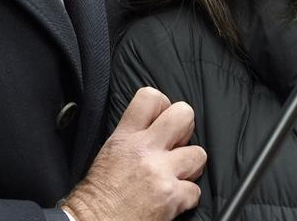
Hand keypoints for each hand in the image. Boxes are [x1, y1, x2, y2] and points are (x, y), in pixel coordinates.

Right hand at [63, 87, 205, 220]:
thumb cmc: (97, 197)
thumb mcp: (108, 153)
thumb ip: (131, 136)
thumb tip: (155, 130)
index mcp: (125, 137)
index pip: (150, 97)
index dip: (163, 105)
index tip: (163, 119)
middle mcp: (144, 149)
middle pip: (183, 115)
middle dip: (185, 129)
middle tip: (177, 143)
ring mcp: (160, 172)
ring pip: (199, 154)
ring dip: (190, 166)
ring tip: (176, 174)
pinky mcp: (171, 196)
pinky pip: (195, 190)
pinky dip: (186, 197)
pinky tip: (172, 199)